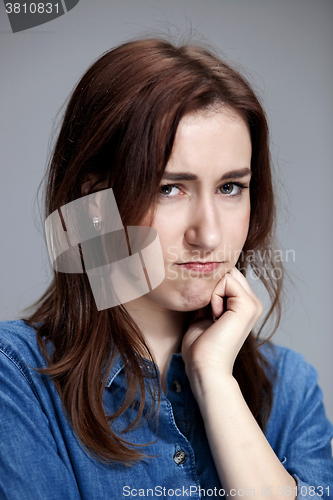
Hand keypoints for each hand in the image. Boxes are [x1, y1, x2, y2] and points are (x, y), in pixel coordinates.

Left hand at [181, 267, 262, 390]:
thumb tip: (201, 278)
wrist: (205, 368)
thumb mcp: (202, 314)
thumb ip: (207, 296)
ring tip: (213, 316)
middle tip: (208, 313)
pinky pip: (226, 280)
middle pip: (228, 272)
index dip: (209, 287)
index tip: (205, 312)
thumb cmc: (200, 347)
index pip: (226, 275)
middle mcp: (253, 303)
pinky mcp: (248, 305)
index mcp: (244, 306)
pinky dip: (214, 296)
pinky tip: (216, 316)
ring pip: (227, 274)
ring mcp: (253, 304)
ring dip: (212, 292)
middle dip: (211, 286)